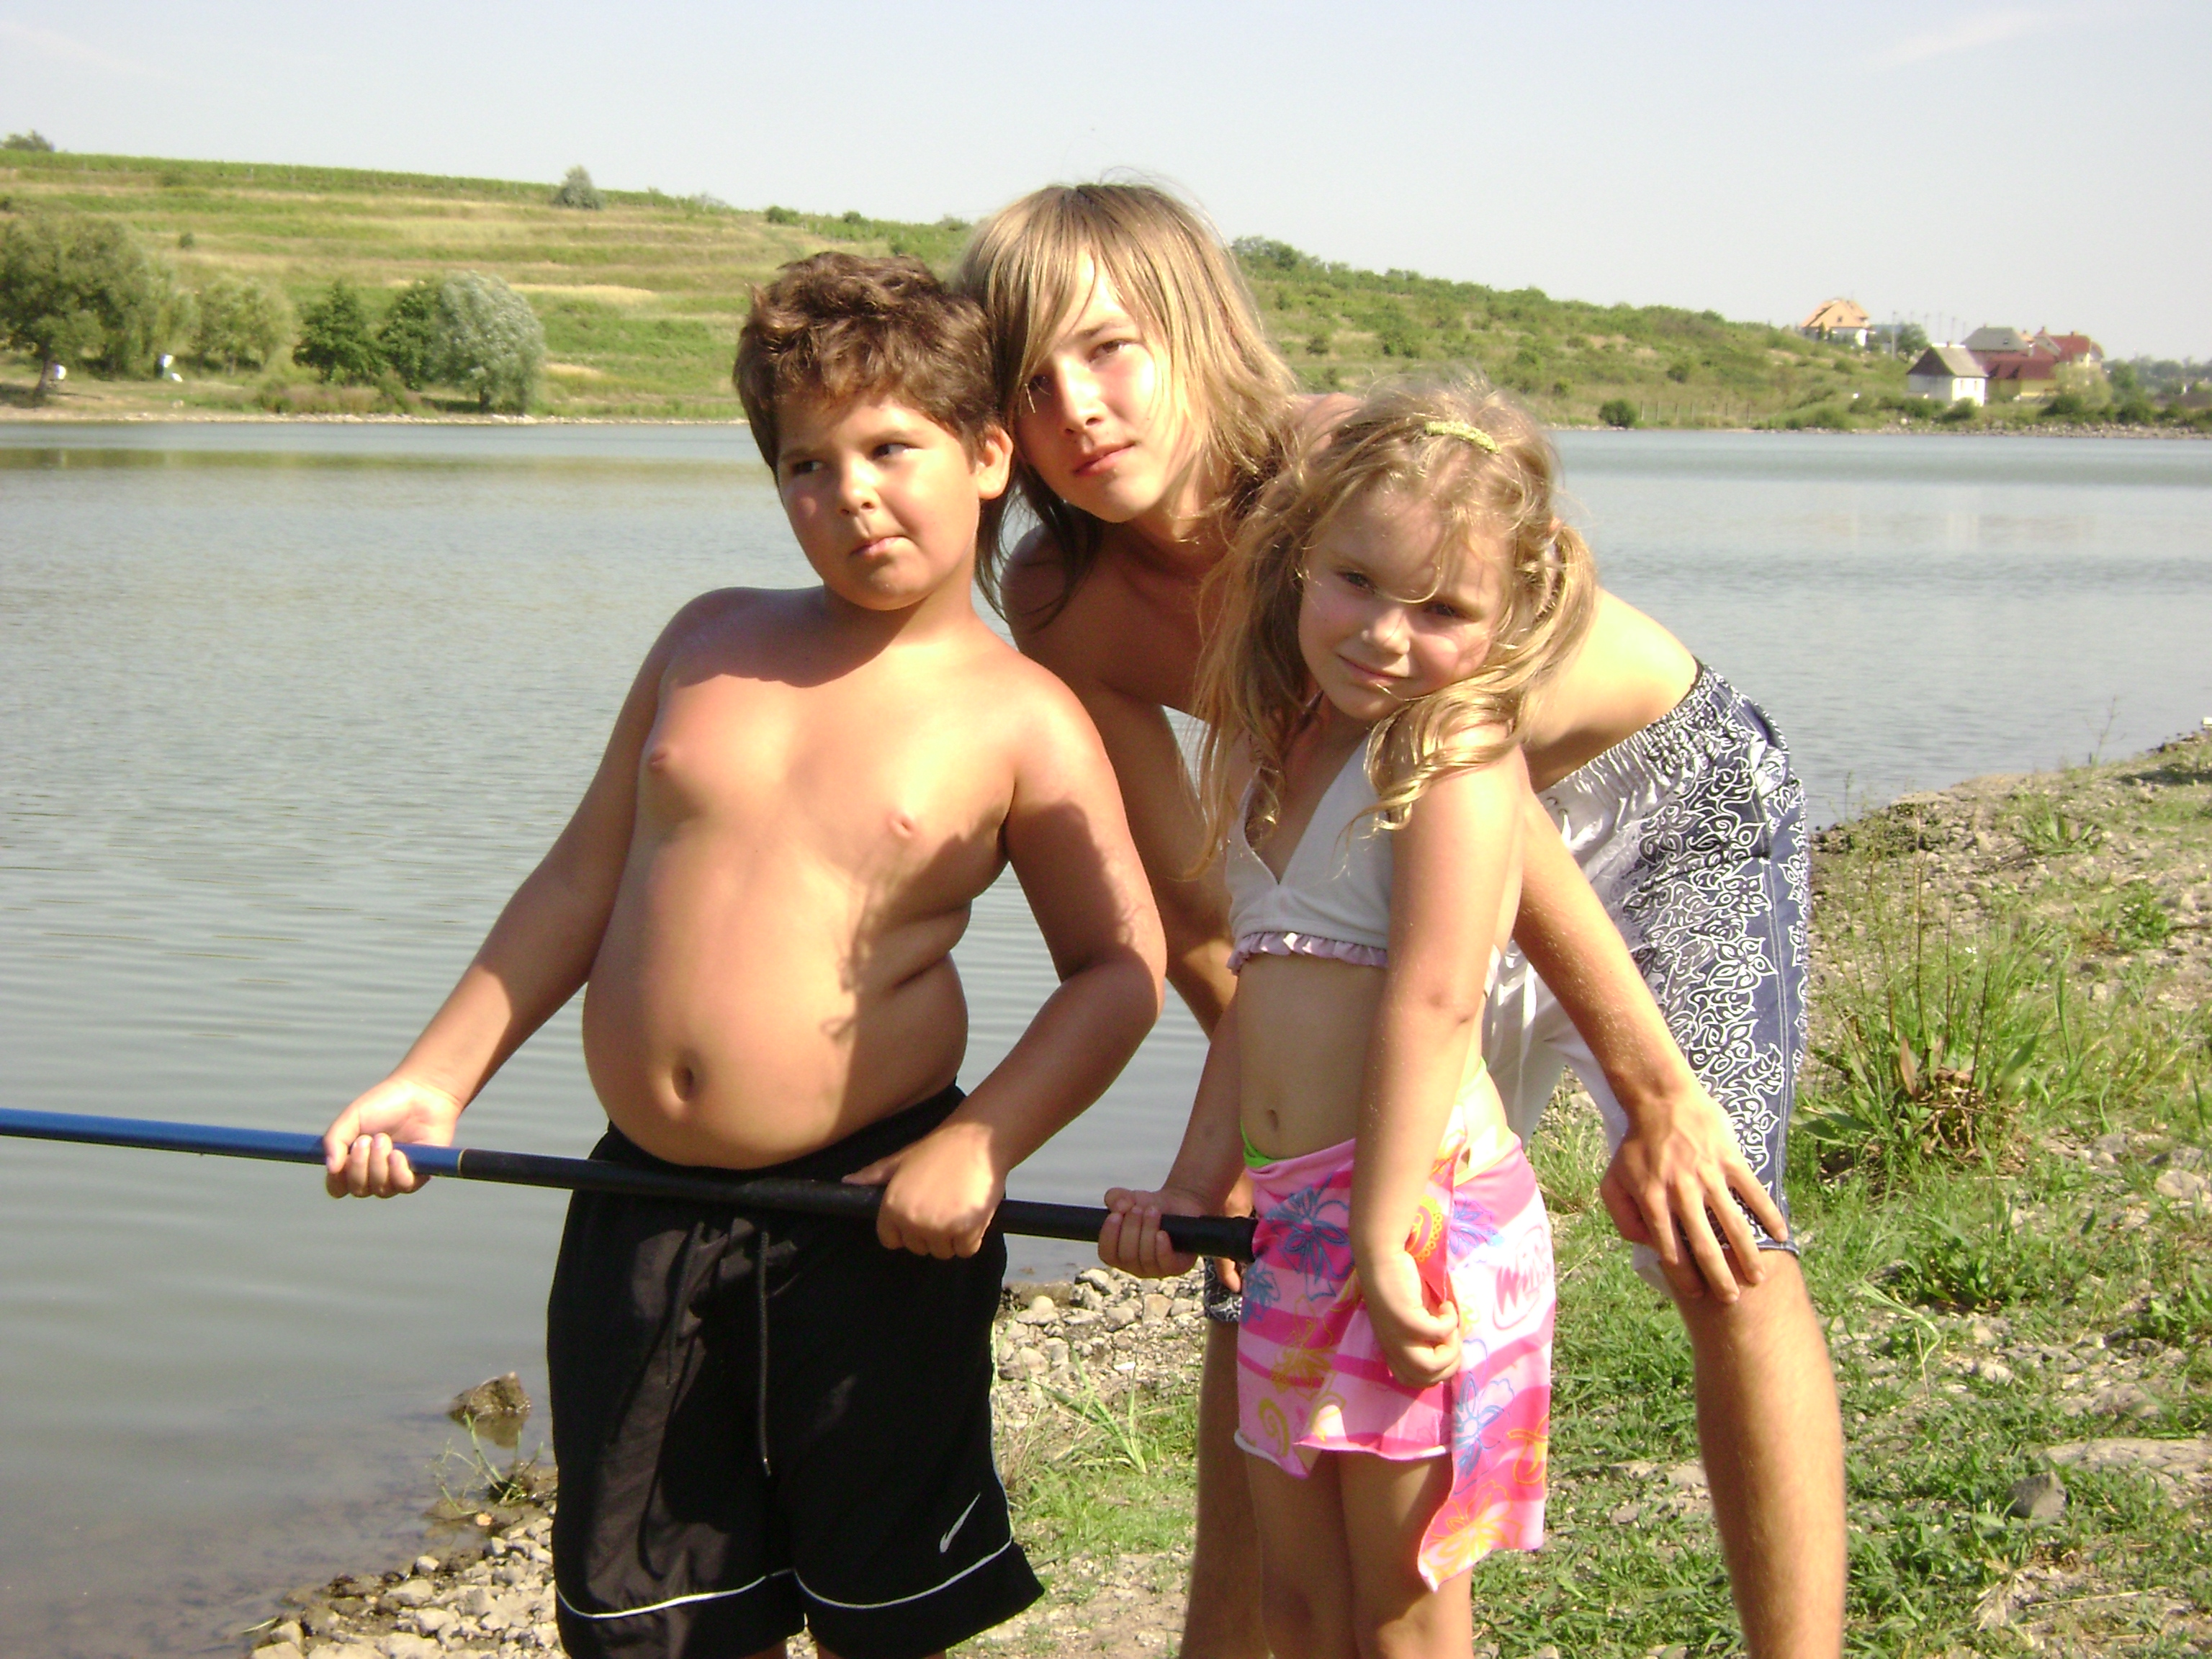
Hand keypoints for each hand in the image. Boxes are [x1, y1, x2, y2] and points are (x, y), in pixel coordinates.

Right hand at [323, 1077, 463, 1197]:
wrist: (420, 1092)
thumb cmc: (384, 1103)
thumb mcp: (351, 1117)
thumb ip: (334, 1140)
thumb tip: (331, 1168)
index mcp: (354, 1161)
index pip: (338, 1188)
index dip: (336, 1180)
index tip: (342, 1158)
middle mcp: (374, 1173)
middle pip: (358, 1190)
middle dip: (358, 1165)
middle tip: (366, 1139)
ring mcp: (397, 1175)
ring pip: (381, 1190)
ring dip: (378, 1164)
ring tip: (384, 1138)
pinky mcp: (419, 1173)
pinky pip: (404, 1186)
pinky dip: (397, 1171)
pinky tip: (398, 1154)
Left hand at [847, 1120, 1002, 1258]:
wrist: (977, 1138)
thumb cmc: (939, 1148)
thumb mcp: (901, 1160)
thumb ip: (874, 1175)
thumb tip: (848, 1182)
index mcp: (892, 1207)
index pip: (891, 1240)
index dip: (906, 1230)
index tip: (921, 1213)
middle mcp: (912, 1221)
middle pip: (919, 1247)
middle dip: (931, 1232)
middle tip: (944, 1204)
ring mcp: (939, 1228)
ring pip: (943, 1251)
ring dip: (952, 1236)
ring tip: (959, 1206)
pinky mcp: (966, 1231)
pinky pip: (966, 1250)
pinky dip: (972, 1236)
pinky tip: (973, 1212)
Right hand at [1098, 1184, 1208, 1278]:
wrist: (1177, 1204)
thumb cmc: (1148, 1206)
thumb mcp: (1128, 1198)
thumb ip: (1115, 1198)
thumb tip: (1119, 1206)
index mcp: (1119, 1254)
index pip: (1107, 1254)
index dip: (1109, 1236)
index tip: (1115, 1215)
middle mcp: (1135, 1265)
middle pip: (1127, 1255)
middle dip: (1131, 1229)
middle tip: (1138, 1208)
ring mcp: (1155, 1269)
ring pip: (1146, 1257)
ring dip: (1148, 1231)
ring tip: (1153, 1210)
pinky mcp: (1176, 1267)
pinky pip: (1166, 1263)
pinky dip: (1161, 1248)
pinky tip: (1162, 1233)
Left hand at [1358, 1247, 1460, 1389]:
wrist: (1382, 1254)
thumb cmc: (1400, 1281)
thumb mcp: (1413, 1315)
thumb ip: (1424, 1334)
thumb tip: (1449, 1345)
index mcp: (1391, 1347)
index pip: (1410, 1380)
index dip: (1434, 1372)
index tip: (1443, 1346)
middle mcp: (1392, 1346)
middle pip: (1424, 1380)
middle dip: (1448, 1365)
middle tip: (1452, 1338)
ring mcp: (1397, 1335)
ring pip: (1429, 1368)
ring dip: (1450, 1351)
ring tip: (1450, 1328)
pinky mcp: (1405, 1319)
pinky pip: (1437, 1334)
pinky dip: (1449, 1322)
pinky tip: (1444, 1306)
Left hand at [1599, 1084, 1787, 1303]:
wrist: (1660, 1100)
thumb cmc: (1635, 1146)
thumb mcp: (1613, 1182)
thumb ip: (1623, 1218)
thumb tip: (1645, 1246)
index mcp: (1653, 1201)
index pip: (1671, 1251)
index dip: (1685, 1278)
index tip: (1697, 1294)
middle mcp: (1682, 1193)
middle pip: (1705, 1246)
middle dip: (1719, 1278)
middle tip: (1731, 1300)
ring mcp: (1708, 1176)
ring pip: (1734, 1225)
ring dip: (1748, 1256)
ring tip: (1758, 1279)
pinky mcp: (1730, 1160)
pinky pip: (1754, 1192)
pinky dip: (1769, 1215)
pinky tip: (1781, 1235)